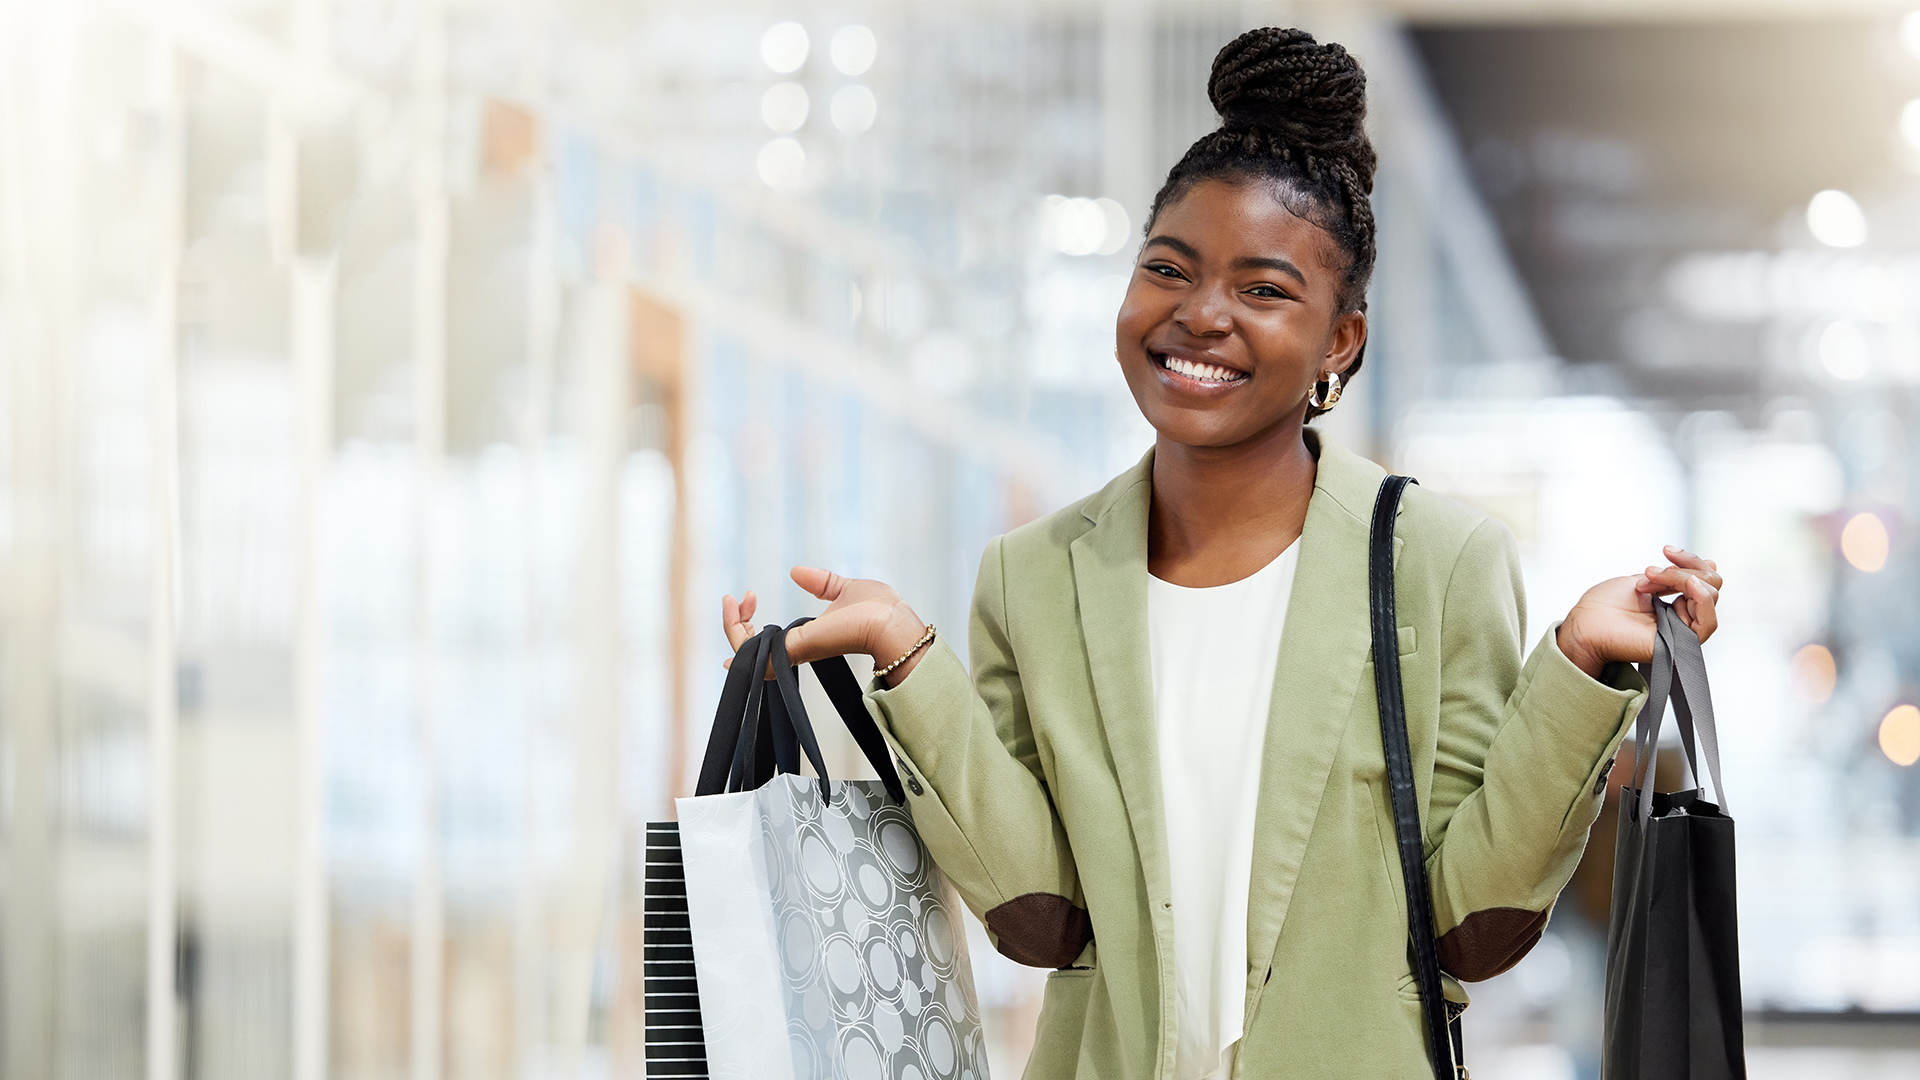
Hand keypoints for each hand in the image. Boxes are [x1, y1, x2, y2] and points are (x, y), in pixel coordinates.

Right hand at [721, 567, 929, 685]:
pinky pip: (751, 654)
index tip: (748, 595)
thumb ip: (820, 583)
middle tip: (736, 598)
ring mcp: (793, 654)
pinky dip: (736, 635)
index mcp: (806, 639)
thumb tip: (795, 572)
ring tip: (735, 601)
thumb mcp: (843, 589)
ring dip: (731, 626)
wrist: (891, 624)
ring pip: (744, 654)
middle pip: (748, 650)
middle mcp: (795, 651)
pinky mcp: (794, 651)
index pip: (764, 641)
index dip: (746, 622)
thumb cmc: (879, 611)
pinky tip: (735, 613)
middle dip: (733, 623)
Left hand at [1556, 546, 1721, 680]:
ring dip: (1682, 578)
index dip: (1689, 559)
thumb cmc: (1605, 604)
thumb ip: (1676, 575)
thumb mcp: (1646, 579)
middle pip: (1711, 585)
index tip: (1665, 550)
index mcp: (1675, 603)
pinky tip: (1689, 583)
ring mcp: (1684, 630)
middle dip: (1683, 568)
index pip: (1703, 578)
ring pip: (1709, 596)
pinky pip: (1709, 622)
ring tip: (1650, 579)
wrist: (1585, 623)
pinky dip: (1703, 598)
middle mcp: (1683, 617)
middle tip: (1650, 571)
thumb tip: (1713, 564)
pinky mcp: (1683, 644)